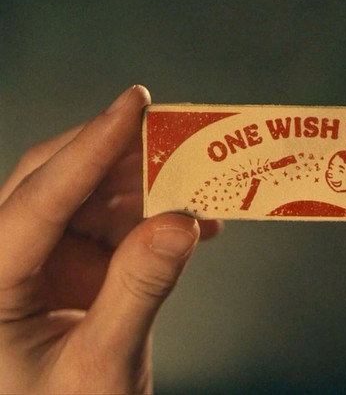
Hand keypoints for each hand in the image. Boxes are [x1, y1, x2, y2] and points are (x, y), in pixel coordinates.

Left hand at [0, 86, 221, 393]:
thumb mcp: (100, 366)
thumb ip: (138, 290)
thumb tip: (180, 222)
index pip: (36, 201)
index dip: (90, 146)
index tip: (134, 105)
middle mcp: (3, 265)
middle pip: (55, 186)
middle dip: (119, 156)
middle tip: (175, 134)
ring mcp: (34, 269)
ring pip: (87, 202)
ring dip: (146, 190)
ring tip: (200, 185)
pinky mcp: (66, 275)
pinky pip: (109, 230)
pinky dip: (152, 222)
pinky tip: (193, 224)